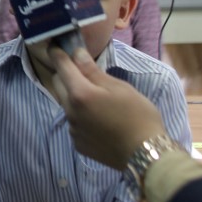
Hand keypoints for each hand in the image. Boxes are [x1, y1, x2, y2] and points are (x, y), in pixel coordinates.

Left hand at [48, 45, 166, 169]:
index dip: (57, 54)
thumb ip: (93, 71)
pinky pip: (73, 122)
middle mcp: (70, 111)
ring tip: (95, 98)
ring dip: (73, 96)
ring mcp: (72, 129)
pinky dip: (80, 115)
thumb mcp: (119, 87)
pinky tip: (98, 119)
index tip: (55, 46)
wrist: (146, 154)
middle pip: (58, 85)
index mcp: (80, 94)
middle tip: (79, 70)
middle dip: (64, 74)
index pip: (61, 67)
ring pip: (65, 104)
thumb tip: (76, 54)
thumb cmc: (138, 115)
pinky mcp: (77, 143)